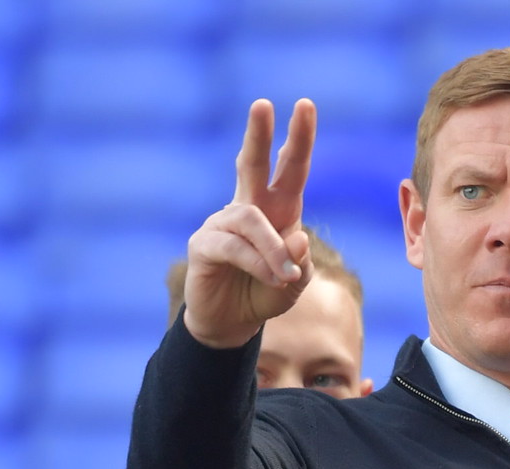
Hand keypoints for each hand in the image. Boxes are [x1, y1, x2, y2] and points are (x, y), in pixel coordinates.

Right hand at [183, 98, 317, 349]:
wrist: (232, 324)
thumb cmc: (265, 294)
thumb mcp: (294, 283)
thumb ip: (300, 262)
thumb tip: (298, 236)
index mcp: (277, 210)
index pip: (290, 169)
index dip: (298, 139)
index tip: (305, 105)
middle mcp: (248, 208)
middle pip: (252, 164)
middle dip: (258, 134)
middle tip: (262, 103)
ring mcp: (222, 223)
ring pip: (252, 222)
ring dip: (273, 250)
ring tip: (284, 276)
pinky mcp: (204, 244)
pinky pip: (234, 246)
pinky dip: (258, 263)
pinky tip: (272, 278)